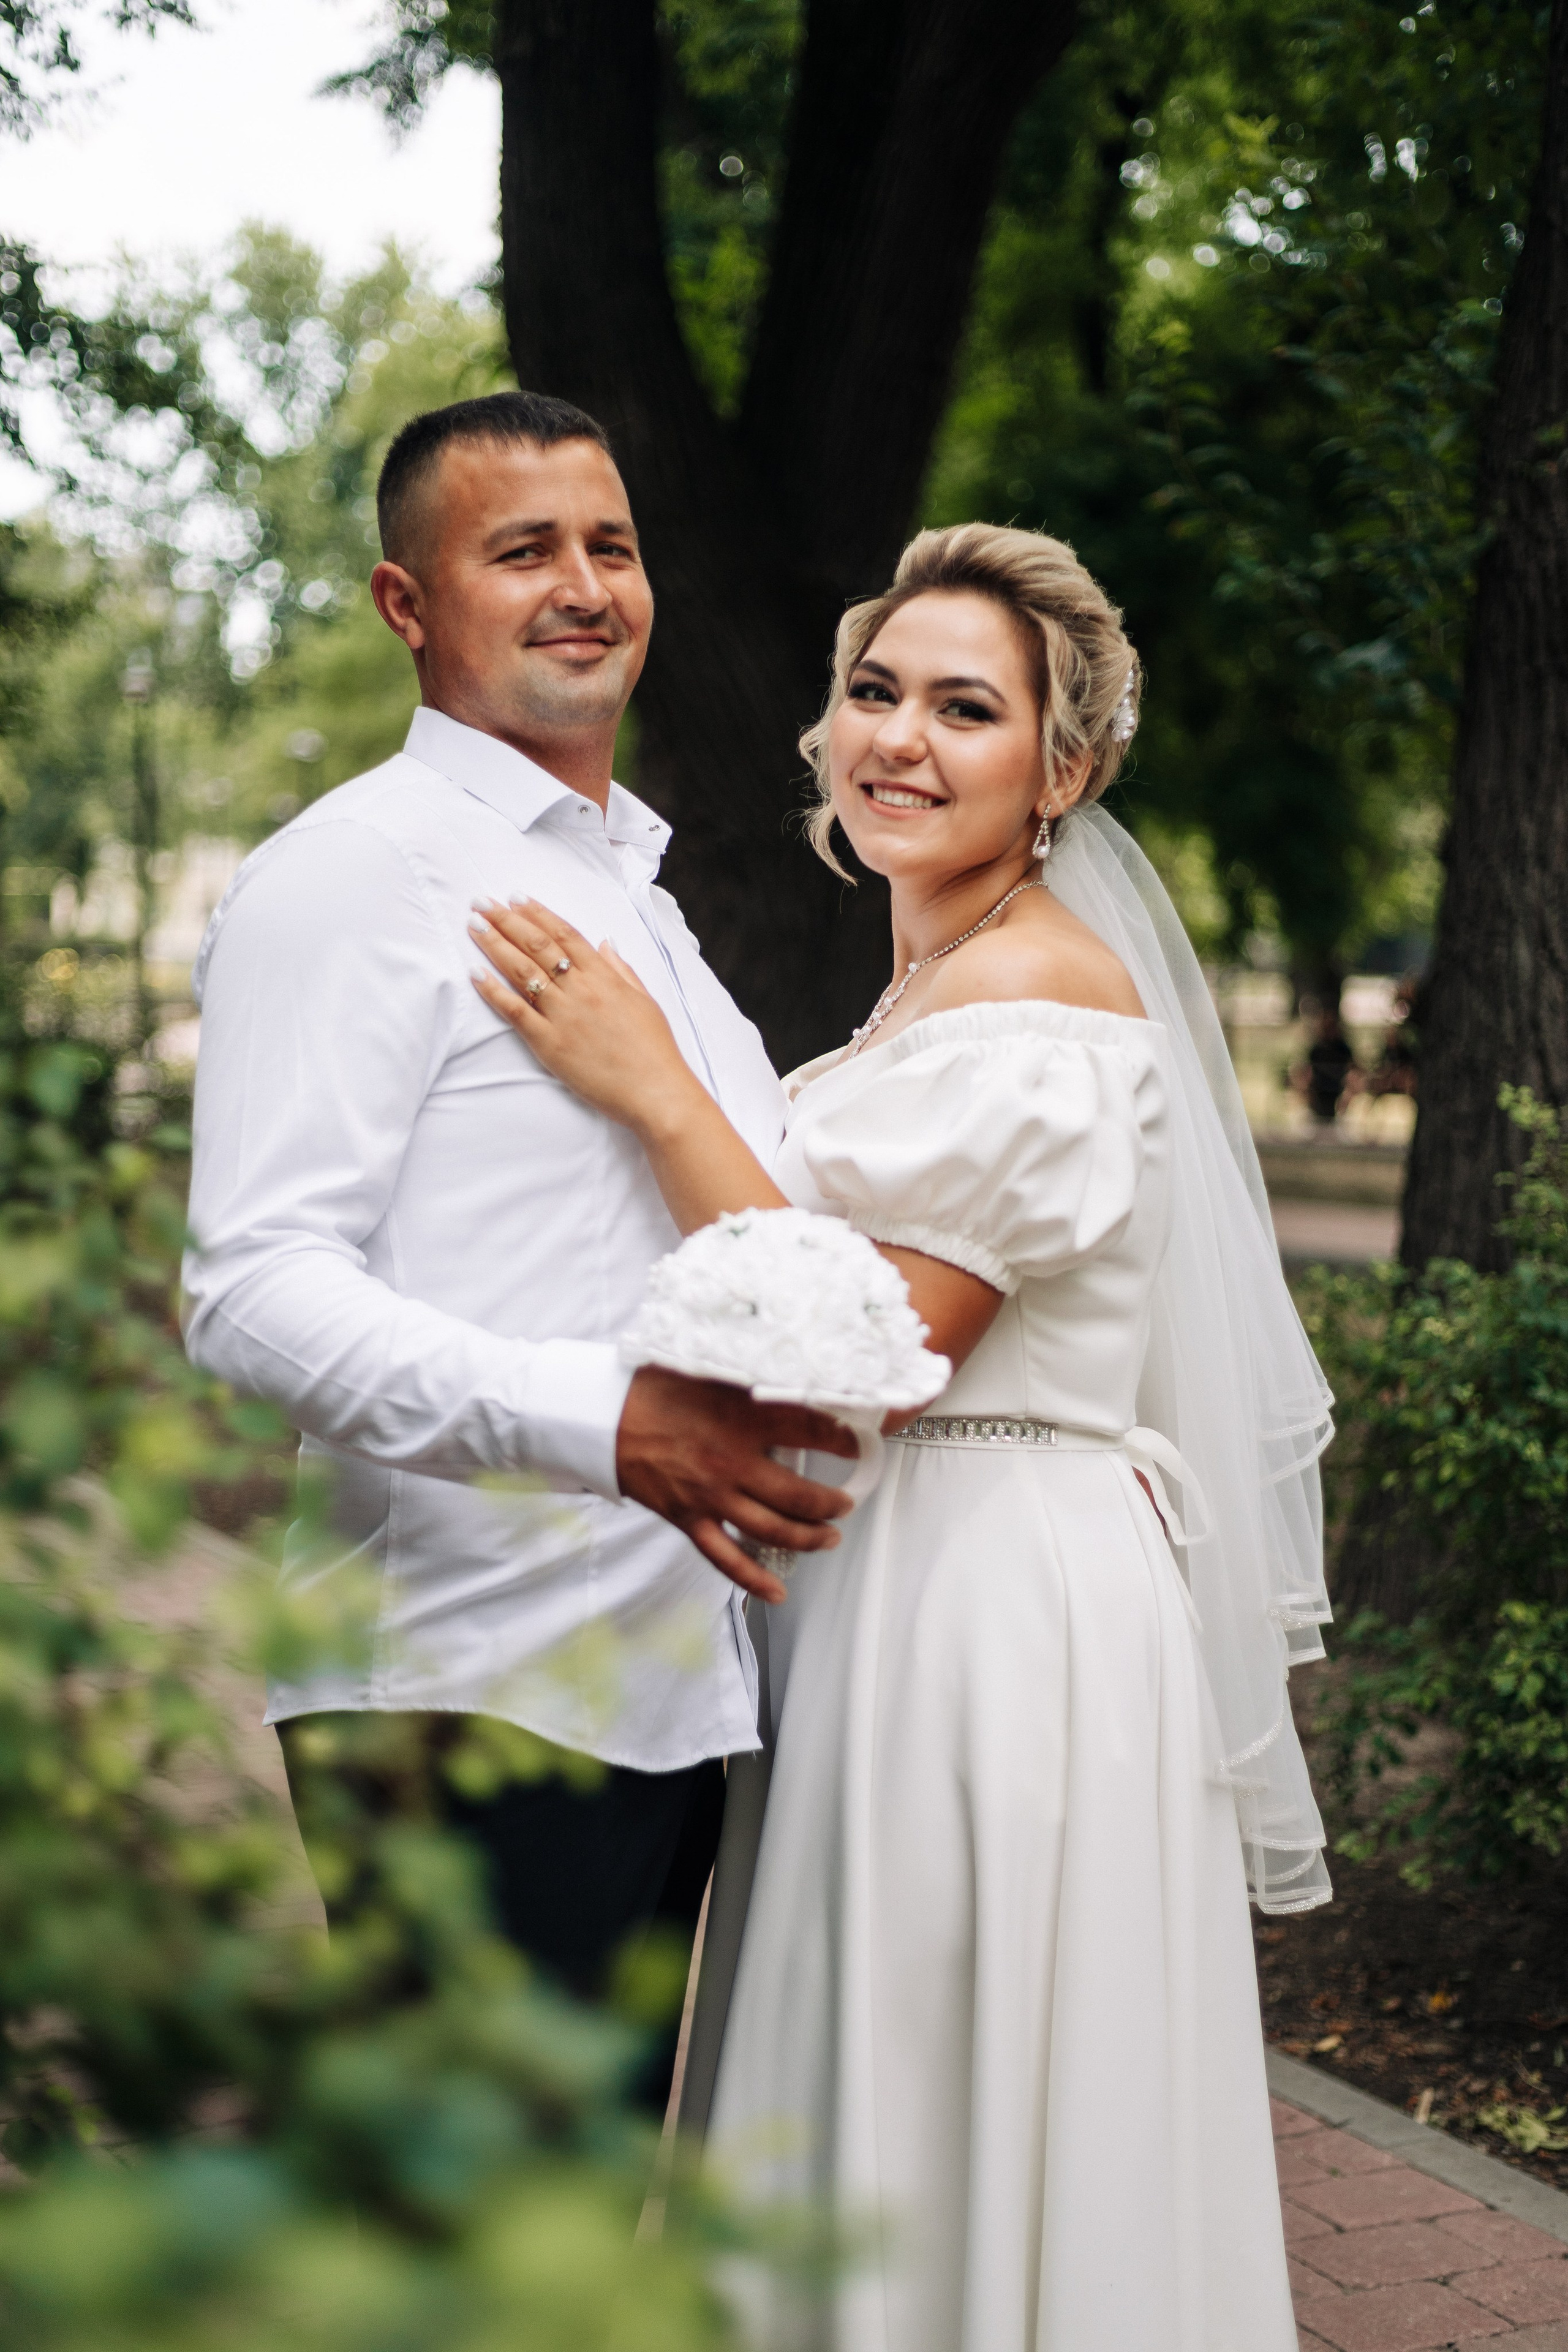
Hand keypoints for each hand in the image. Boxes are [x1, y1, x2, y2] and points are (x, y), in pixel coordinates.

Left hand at [470, 898, 696, 1131]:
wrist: (654, 1091)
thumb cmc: (654, 1050)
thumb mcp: (644, 1000)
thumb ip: (621, 970)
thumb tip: (605, 944)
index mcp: (604, 977)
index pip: (564, 935)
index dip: (537, 913)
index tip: (516, 898)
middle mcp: (580, 990)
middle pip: (537, 945)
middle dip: (507, 920)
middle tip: (482, 903)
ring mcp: (562, 1016)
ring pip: (522, 971)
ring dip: (495, 945)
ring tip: (475, 926)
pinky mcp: (549, 1044)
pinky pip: (515, 1011)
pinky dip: (493, 991)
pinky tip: (475, 973)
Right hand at [615, 1366, 858, 1602]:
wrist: (601, 1419)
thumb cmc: (652, 1389)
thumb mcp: (709, 1371)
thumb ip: (751, 1378)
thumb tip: (792, 1374)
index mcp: (742, 1418)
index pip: (810, 1430)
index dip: (842, 1440)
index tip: (859, 1444)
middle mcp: (732, 1462)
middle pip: (798, 1494)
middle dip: (831, 1503)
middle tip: (846, 1502)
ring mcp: (711, 1497)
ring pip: (772, 1530)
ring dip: (808, 1537)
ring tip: (829, 1536)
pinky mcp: (689, 1520)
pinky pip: (726, 1559)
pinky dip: (754, 1579)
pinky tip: (777, 1592)